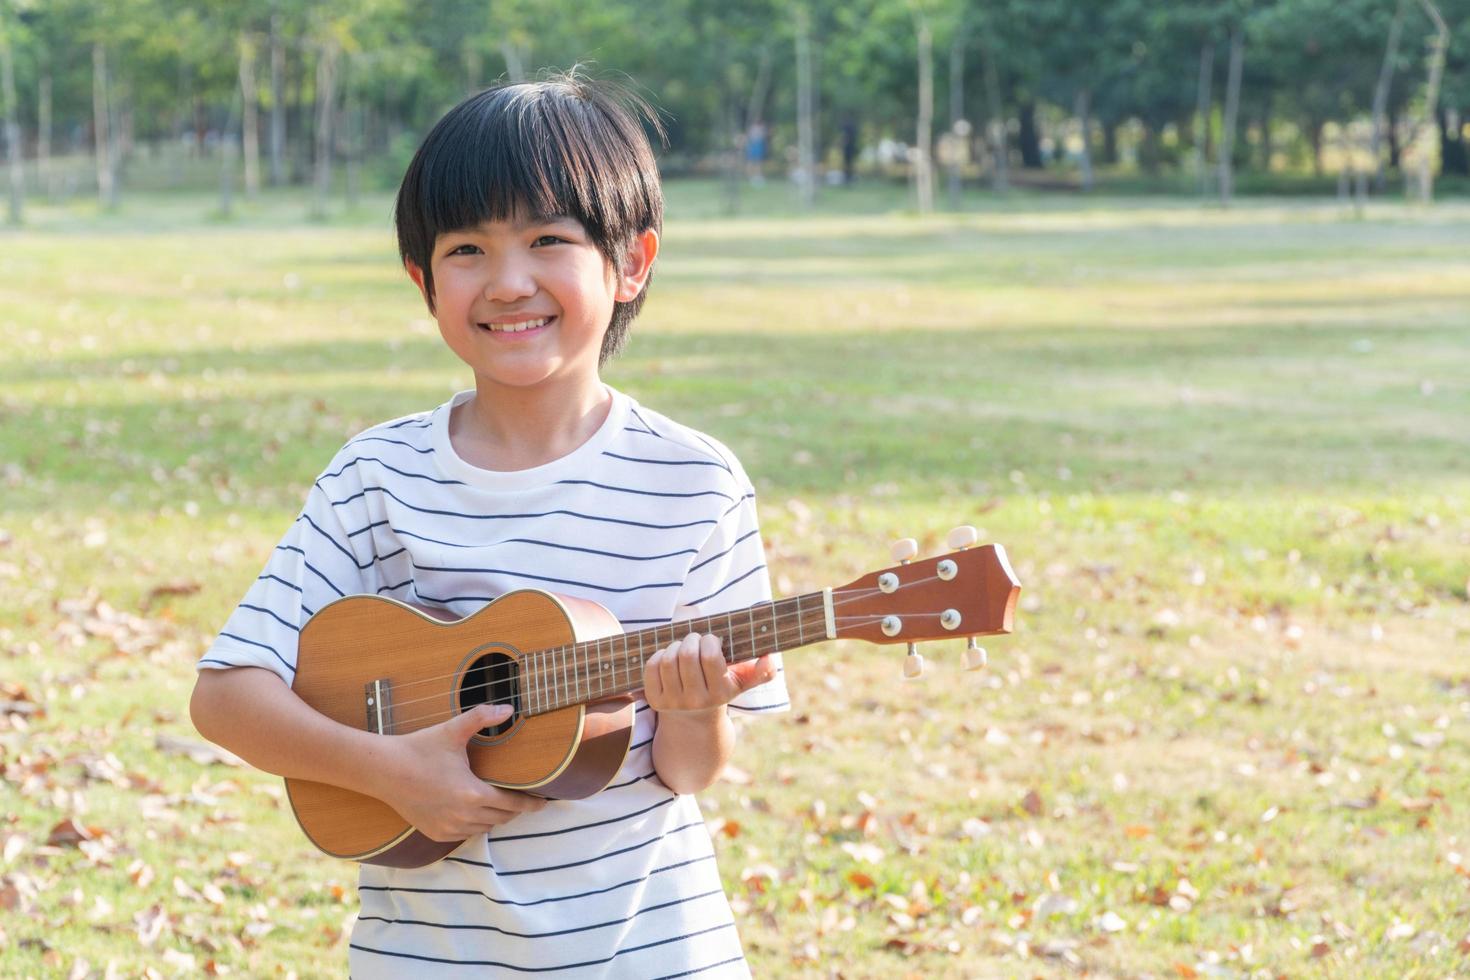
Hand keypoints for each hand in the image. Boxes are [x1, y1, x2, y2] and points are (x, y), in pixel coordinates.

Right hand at [375, 703, 546, 842]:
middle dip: (515, 810)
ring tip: (501, 804)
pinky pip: (465, 833)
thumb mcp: (452, 730)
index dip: (531, 804)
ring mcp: (448, 828)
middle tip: (523, 800)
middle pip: (501, 818)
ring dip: (494, 817)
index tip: (543, 803)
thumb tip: (509, 709)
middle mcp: (463, 816)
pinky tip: (476, 812)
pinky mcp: (435, 833)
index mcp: (473, 794)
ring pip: (484, 828)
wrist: (384, 770)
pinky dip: (474, 824)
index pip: (513, 804)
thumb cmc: (420, 748)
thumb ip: (482, 717)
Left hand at [643, 633, 776, 716]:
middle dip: (691, 639)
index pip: (709, 656)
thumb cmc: (721, 691)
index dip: (709, 640)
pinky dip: (659, 655)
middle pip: (686, 655)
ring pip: (668, 659)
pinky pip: (652, 667)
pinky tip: (670, 658)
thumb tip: (769, 659)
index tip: (712, 640)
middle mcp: (696, 700)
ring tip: (684, 648)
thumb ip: (762, 672)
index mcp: (720, 693)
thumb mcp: (742, 684)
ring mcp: (673, 702)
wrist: (695, 723)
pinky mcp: (656, 700)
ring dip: (675, 645)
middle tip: (696, 640)